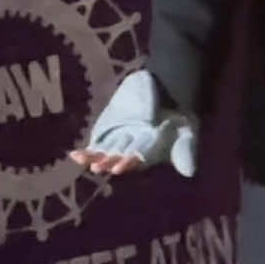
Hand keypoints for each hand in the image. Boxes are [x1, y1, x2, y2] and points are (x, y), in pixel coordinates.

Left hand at [68, 71, 197, 177]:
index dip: (129, 162)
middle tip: (98, 167)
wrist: (167, 91)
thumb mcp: (188, 132)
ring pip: (106, 154)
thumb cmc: (181, 117)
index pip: (139, 158)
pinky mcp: (111, 133)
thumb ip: (186, 150)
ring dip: (94, 158)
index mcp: (152, 151)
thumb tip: (189, 172)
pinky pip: (98, 144)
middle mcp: (134, 150)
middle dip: (108, 162)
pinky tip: (75, 155)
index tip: (119, 167)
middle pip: (119, 158)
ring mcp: (121, 142)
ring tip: (81, 160)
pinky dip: (88, 151)